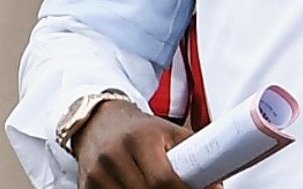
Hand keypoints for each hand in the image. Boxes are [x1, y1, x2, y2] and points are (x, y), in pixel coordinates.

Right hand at [74, 99, 217, 188]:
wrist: (99, 121)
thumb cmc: (139, 129)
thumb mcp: (170, 132)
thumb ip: (193, 155)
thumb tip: (216, 185)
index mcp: (139, 139)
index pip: (163, 179)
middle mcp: (114, 156)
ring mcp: (97, 174)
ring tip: (158, 188)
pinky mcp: (86, 186)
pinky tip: (136, 188)